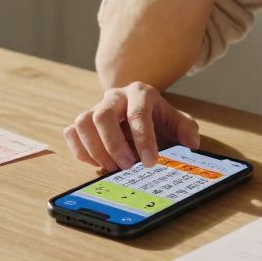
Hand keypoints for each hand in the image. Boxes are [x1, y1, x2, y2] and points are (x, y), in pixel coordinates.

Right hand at [63, 82, 201, 171]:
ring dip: (95, 150)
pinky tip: (98, 163)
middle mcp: (115, 97)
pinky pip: (71, 132)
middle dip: (114, 145)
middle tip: (127, 167)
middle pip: (102, 116)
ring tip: (112, 167)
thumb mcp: (176, 120)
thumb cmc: (157, 117)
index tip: (150, 162)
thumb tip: (191, 143)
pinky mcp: (83, 121)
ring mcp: (96, 107)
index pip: (138, 114)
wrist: (138, 107)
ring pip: (82, 122)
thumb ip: (186, 129)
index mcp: (140, 93)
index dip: (143, 140)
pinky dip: (81, 151)